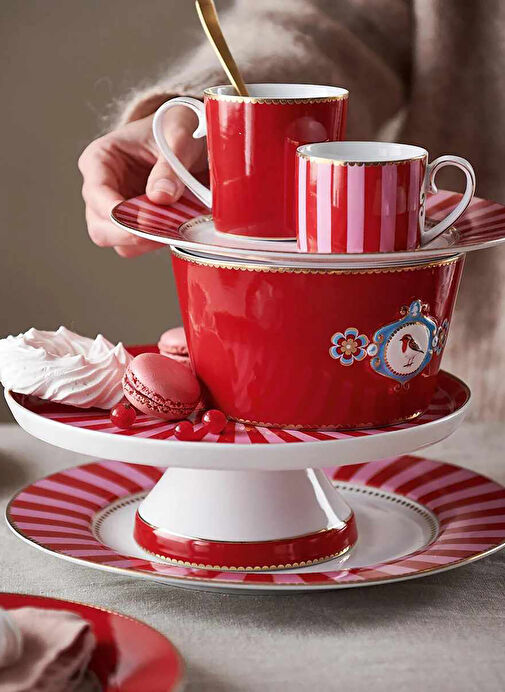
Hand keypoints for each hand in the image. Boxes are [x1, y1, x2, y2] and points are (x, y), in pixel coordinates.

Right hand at [78, 107, 206, 256]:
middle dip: (128, 235)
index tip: (142, 220)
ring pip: (120, 243)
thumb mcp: (177, 135)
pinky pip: (140, 246)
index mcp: (100, 160)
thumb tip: (160, 197)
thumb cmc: (173, 127)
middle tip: (160, 231)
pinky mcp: (136, 225)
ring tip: (175, 227)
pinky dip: (158, 243)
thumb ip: (170, 165)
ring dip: (147, 242)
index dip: (115, 212)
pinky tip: (177, 230)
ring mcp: (117, 210)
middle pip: (100, 229)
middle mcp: (102, 189)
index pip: (96, 193)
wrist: (187, 137)